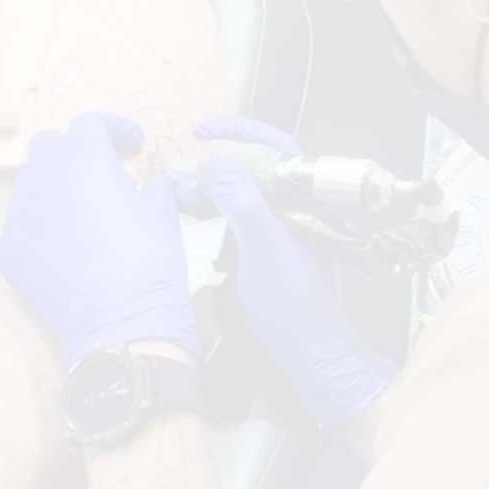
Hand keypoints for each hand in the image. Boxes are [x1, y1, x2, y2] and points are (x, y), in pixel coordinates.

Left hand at [0, 113, 195, 362]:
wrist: (121, 324)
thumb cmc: (149, 264)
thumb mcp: (163, 214)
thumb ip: (154, 188)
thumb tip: (153, 186)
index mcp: (85, 159)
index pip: (91, 124)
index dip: (115, 129)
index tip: (132, 144)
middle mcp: (44, 178)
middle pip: (50, 145)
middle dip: (76, 152)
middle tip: (103, 170)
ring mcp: (20, 215)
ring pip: (30, 183)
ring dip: (54, 186)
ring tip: (81, 209)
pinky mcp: (8, 251)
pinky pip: (22, 224)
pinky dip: (41, 226)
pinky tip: (65, 246)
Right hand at [193, 117, 393, 430]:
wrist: (308, 358)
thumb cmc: (292, 308)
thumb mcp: (263, 251)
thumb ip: (243, 203)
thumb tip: (217, 162)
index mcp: (304, 202)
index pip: (277, 148)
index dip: (241, 131)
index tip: (203, 130)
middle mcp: (296, 211)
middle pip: (257, 168)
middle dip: (218, 159)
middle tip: (181, 162)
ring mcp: (283, 232)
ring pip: (246, 193)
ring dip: (212, 185)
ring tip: (179, 186)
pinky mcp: (269, 253)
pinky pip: (240, 218)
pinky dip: (215, 209)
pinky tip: (192, 213)